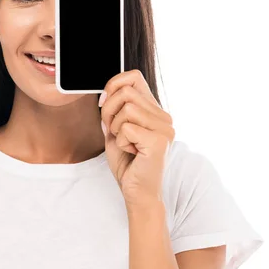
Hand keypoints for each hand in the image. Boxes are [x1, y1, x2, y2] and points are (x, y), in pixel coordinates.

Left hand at [99, 69, 174, 208]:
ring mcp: (164, 128)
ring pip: (126, 108)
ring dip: (115, 128)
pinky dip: (120, 141)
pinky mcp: (159, 141)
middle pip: (125, 92)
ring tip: (125, 143)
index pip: (134, 77)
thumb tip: (105, 93)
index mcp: (154, 111)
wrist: (137, 191)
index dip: (113, 85)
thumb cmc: (128, 163)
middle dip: (108, 111)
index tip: (104, 103)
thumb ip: (112, 110)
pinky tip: (132, 152)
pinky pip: (126, 128)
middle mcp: (164, 117)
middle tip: (113, 131)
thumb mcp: (115, 130)